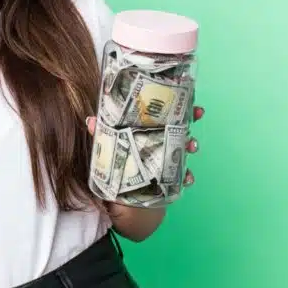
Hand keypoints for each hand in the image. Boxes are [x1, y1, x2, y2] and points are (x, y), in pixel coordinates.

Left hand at [86, 106, 204, 187]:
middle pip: (179, 124)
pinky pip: (182, 175)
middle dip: (191, 117)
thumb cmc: (116, 163)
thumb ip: (102, 134)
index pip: (163, 111)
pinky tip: (187, 176)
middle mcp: (159, 140)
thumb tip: (91, 120)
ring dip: (191, 144)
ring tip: (191, 145)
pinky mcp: (169, 177)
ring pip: (184, 147)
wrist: (119, 196)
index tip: (184, 90)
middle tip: (197, 113)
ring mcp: (166, 158)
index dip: (175, 100)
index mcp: (147, 129)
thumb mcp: (108, 146)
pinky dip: (187, 175)